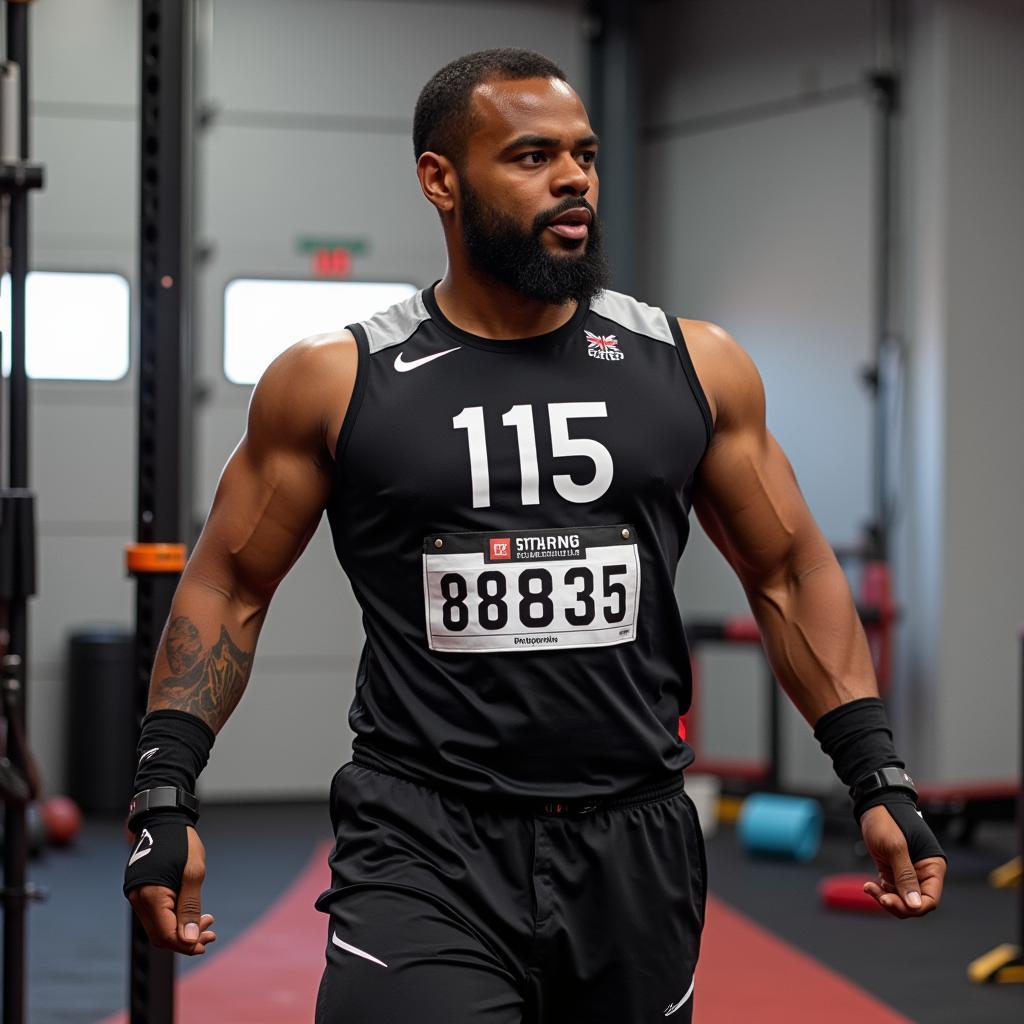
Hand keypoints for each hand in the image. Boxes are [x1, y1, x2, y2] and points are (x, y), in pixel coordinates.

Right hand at [128, 826, 216, 953]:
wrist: (164, 820)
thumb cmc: (182, 842)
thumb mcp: (194, 872)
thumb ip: (191, 906)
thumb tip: (190, 939)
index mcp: (150, 895)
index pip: (167, 935)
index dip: (187, 944)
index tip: (208, 941)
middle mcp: (138, 899)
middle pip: (161, 936)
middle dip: (186, 940)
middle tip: (211, 935)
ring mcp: (137, 896)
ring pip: (158, 927)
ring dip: (181, 930)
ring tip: (207, 922)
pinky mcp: (142, 892)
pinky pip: (157, 915)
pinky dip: (174, 919)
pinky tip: (192, 914)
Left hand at [859, 804, 945, 917]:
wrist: (872, 805)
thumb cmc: (887, 819)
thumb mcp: (896, 846)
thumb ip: (906, 876)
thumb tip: (915, 905)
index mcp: (932, 866)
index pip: (930, 899)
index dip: (914, 907)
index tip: (892, 902)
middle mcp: (923, 872)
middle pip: (916, 903)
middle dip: (898, 904)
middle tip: (880, 897)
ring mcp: (908, 873)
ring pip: (902, 900)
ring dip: (886, 899)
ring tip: (870, 889)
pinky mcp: (893, 872)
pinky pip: (891, 891)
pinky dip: (880, 893)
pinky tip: (868, 886)